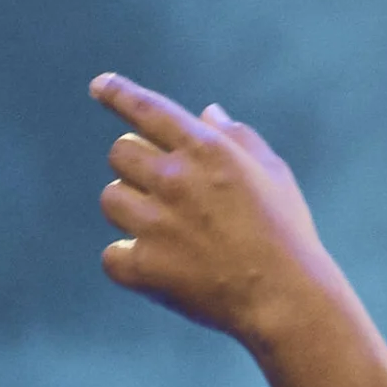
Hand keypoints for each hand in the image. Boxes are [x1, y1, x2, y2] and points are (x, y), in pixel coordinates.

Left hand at [87, 73, 339, 349]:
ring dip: (131, 211)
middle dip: (136, 166)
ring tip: (166, 232)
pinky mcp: (145, 266)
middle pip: (120, 153)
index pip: (148, 109)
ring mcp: (156, 223)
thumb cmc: (287, 236)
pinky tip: (159, 268)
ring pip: (111, 199)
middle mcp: (174, 179)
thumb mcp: (275, 176)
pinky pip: (112, 255)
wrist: (287, 301)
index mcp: (206, 150)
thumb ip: (240, 139)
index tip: (99, 86)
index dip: (118, 93)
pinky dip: (129, 262)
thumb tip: (208, 113)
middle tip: (165, 192)